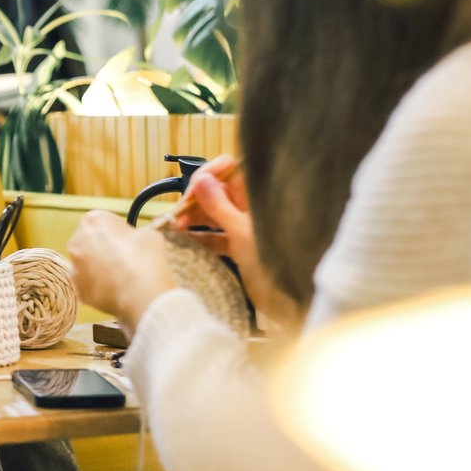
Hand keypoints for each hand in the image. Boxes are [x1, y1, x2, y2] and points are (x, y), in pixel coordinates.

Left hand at [67, 211, 175, 333]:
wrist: (141, 293)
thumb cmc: (145, 259)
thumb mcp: (149, 234)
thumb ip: (135, 233)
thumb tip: (135, 239)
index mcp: (92, 221)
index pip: (102, 222)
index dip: (117, 232)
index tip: (128, 240)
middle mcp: (77, 241)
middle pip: (90, 242)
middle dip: (104, 248)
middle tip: (124, 258)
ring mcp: (75, 267)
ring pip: (87, 264)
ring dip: (100, 267)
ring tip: (122, 276)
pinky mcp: (78, 288)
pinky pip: (88, 284)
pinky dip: (99, 286)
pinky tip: (116, 289)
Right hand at [174, 156, 297, 332]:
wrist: (294, 302)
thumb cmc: (278, 264)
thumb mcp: (244, 234)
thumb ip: (220, 206)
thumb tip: (202, 180)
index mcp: (258, 197)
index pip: (229, 168)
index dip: (208, 175)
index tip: (191, 190)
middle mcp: (252, 208)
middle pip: (216, 191)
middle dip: (194, 199)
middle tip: (177, 214)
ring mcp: (246, 227)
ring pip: (213, 214)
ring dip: (192, 218)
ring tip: (175, 228)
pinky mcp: (240, 247)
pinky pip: (215, 236)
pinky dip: (199, 237)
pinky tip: (183, 241)